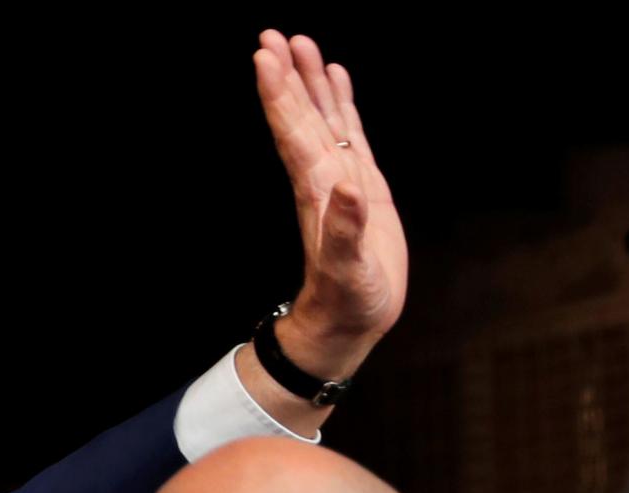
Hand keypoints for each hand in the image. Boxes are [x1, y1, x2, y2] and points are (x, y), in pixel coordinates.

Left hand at [255, 29, 406, 375]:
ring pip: (324, 118)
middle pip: (302, 117)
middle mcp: (323, 177)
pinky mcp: (362, 185)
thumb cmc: (348, 300)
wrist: (351, 320)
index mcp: (317, 191)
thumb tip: (349, 188)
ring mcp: (341, 178)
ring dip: (311, 82)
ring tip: (301, 43)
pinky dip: (341, 103)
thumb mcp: (348, 270)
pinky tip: (337, 77)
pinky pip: (349, 134)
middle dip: (287, 77)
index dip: (279, 95)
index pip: (293, 132)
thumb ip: (346, 231)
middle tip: (272, 36)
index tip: (265, 57)